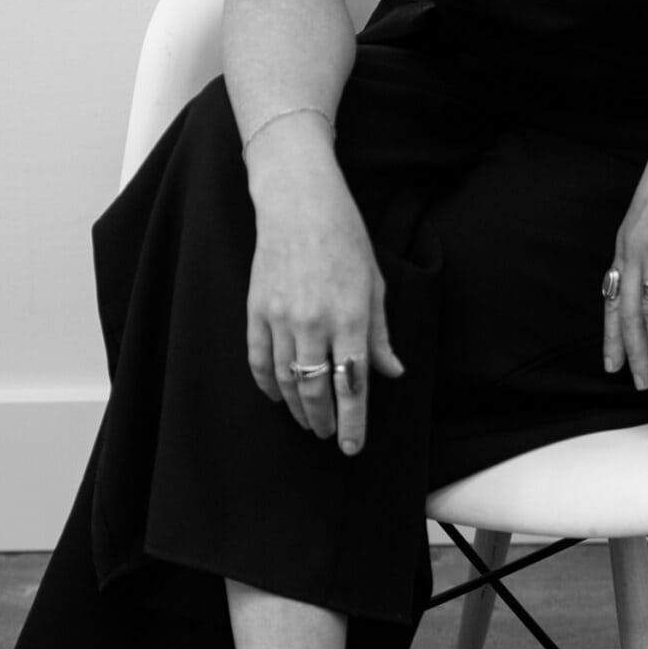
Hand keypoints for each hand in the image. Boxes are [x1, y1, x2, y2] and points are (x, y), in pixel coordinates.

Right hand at [245, 140, 401, 454]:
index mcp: (351, 317)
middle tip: (331, 436)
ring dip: (298, 408)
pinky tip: (278, 397)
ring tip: (309, 422)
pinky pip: (258, 360)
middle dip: (325, 422)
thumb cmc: (345, 238)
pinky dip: (267, 385)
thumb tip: (391, 372)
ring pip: (287, 381)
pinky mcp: (256, 309)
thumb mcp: (374, 283)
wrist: (298, 201)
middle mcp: (314, 322)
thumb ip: (379, 334)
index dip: (353, 422)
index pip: (353, 385)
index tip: (353, 447)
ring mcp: (281, 317)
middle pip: (317, 391)